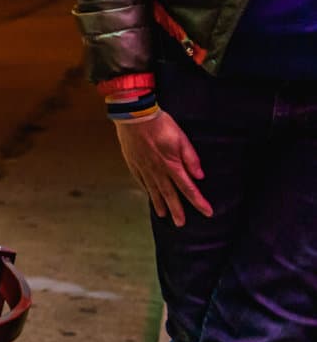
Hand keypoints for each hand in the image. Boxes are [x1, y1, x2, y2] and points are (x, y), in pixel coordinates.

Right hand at [113, 112, 210, 226]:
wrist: (134, 117)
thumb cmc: (160, 125)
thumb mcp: (181, 138)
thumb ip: (191, 158)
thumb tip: (199, 176)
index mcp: (172, 165)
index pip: (188, 188)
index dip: (198, 201)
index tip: (207, 212)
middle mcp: (158, 171)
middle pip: (169, 194)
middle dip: (177, 210)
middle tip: (180, 224)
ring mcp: (144, 169)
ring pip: (154, 191)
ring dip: (160, 204)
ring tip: (163, 216)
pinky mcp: (134, 164)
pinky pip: (142, 182)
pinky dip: (147, 191)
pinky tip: (149, 195)